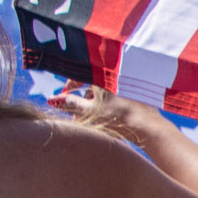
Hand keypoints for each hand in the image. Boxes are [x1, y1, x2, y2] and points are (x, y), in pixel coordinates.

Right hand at [53, 84, 167, 147]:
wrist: (146, 125)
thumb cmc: (116, 117)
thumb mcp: (88, 110)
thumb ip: (69, 103)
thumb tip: (51, 99)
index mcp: (101, 74)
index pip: (80, 73)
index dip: (70, 86)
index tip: (66, 96)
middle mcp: (115, 72)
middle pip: (93, 81)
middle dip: (85, 97)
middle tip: (80, 112)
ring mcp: (128, 79)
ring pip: (106, 87)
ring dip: (98, 99)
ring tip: (97, 116)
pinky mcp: (138, 88)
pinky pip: (119, 90)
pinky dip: (112, 99)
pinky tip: (113, 114)